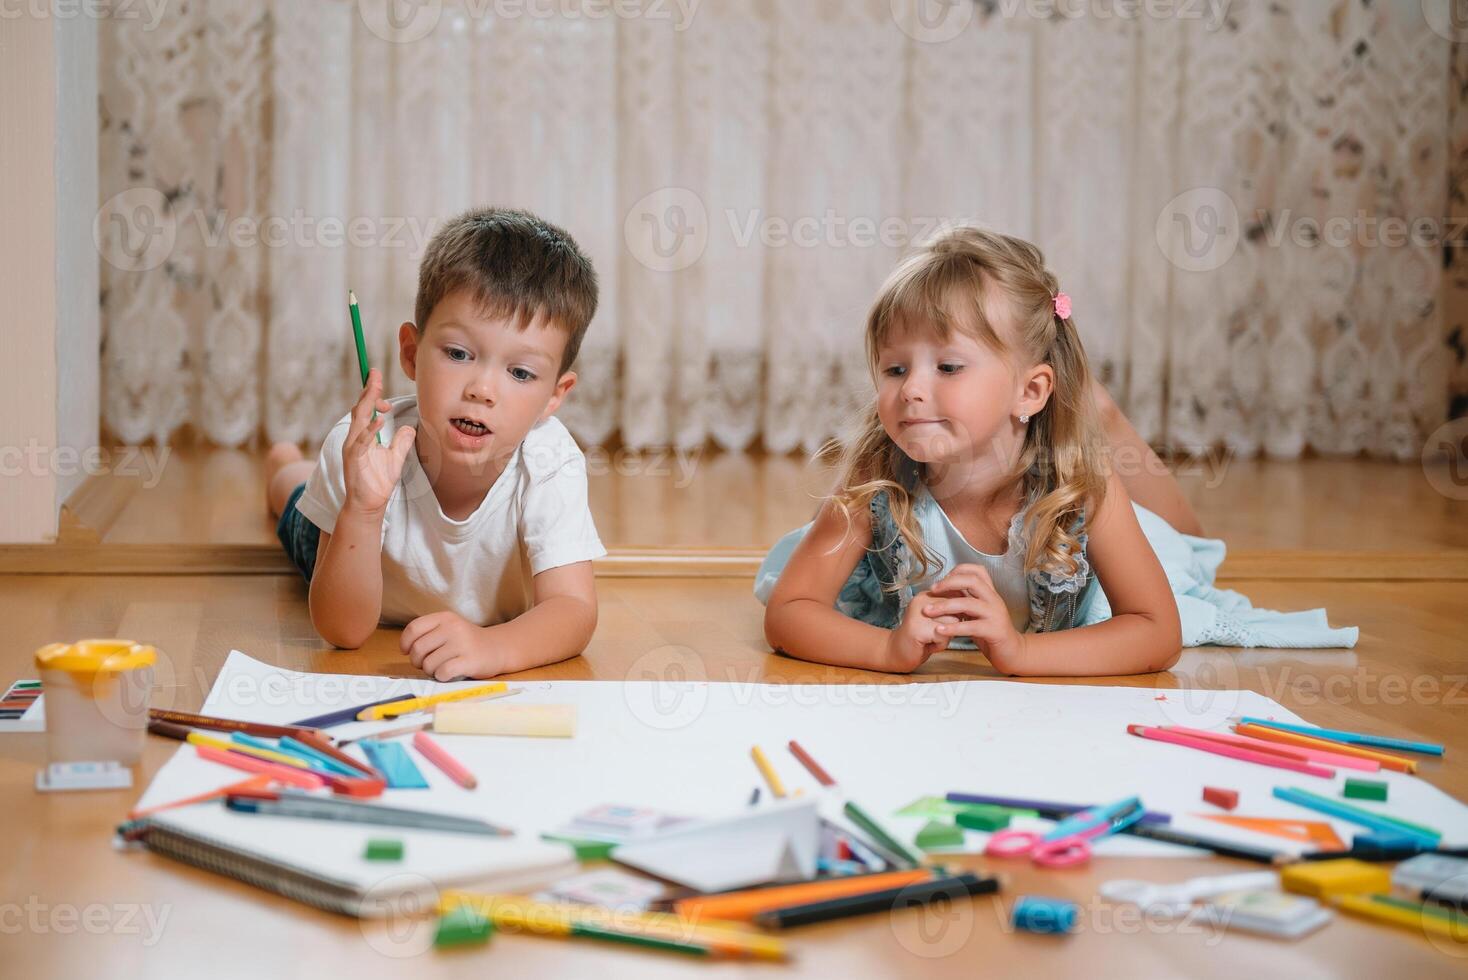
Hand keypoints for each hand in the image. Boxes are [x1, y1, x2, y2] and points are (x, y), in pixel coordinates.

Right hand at [341, 369, 414, 516]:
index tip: (378, 378)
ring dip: (367, 404)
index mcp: (363, 436)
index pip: (366, 409)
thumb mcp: (395, 457)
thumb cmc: (378, 482)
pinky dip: (370, 429)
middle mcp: (355, 438)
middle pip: (360, 409)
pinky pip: (362, 440)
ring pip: (358, 420)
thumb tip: (409, 428)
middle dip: (368, 391)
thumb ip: (401, 442)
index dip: (372, 394)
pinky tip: (379, 419)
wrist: (369, 504)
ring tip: (377, 390)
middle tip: (375, 374)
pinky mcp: (353, 458)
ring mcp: (352, 448)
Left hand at [401, 611, 504, 679]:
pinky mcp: (469, 661)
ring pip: (429, 664)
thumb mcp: (449, 628)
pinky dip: (441, 676)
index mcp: (445, 618)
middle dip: (417, 662)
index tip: (407, 651)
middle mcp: (453, 628)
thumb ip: (429, 633)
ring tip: (441, 668)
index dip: (405, 643)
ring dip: (431, 671)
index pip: (414, 628)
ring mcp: (462, 644)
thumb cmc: (468, 642)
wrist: (499, 648)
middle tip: (426, 664)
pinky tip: (449, 673)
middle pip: (418, 649)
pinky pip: (443, 672)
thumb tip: (406, 649)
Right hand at [883, 590, 954, 671]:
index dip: (955, 615)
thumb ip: (951, 609)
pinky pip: (943, 635)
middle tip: (934, 633)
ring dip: (946, 636)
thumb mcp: (937, 619)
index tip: (939, 623)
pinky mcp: (917, 628)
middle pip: (956, 610)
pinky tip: (927, 645)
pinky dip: (940, 645)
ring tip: (931, 638)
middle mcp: (922, 599)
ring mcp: (918, 613)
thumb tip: (973, 604)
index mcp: (927, 594)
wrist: (897, 653)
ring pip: (953, 622)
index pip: (956, 597)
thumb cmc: (922, 637)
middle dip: (952, 626)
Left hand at [923, 564, 1025, 669]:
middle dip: (949, 583)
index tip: (942, 581)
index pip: (978, 571)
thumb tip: (944, 589)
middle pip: (973, 581)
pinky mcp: (995, 631)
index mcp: (990, 593)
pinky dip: (953, 627)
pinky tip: (939, 630)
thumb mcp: (978, 612)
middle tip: (932, 590)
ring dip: (945, 606)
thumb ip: (966, 600)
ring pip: (969, 603)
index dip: (958, 571)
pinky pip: (971, 626)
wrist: (1013, 652)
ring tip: (928, 611)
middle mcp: (994, 600)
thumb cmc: (991, 632)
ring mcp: (996, 615)